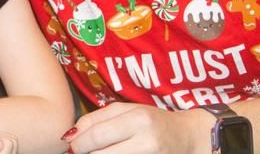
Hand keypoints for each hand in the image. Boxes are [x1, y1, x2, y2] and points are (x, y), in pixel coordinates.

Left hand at [63, 103, 212, 153]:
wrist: (188, 137)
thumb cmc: (154, 121)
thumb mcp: (129, 110)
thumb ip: (98, 118)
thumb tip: (71, 134)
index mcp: (138, 118)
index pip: (95, 135)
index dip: (77, 143)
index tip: (72, 143)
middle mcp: (146, 140)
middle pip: (100, 153)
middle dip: (83, 153)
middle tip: (80, 151)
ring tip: (98, 152)